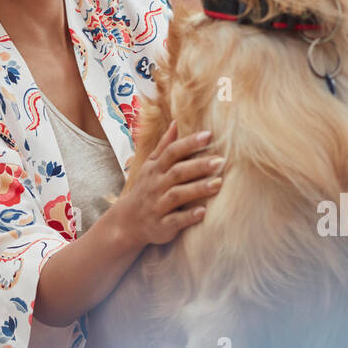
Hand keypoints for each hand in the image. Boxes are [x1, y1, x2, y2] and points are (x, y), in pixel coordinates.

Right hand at [107, 120, 222, 247]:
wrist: (127, 222)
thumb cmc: (145, 189)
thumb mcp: (150, 166)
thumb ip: (164, 146)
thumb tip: (176, 122)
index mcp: (155, 169)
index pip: (172, 152)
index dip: (189, 143)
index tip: (209, 135)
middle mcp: (156, 185)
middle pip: (177, 172)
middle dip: (199, 166)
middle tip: (220, 161)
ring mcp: (158, 205)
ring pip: (177, 195)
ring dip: (198, 189)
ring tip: (218, 184)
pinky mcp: (161, 225)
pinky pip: (175, 221)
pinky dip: (188, 217)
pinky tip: (203, 212)